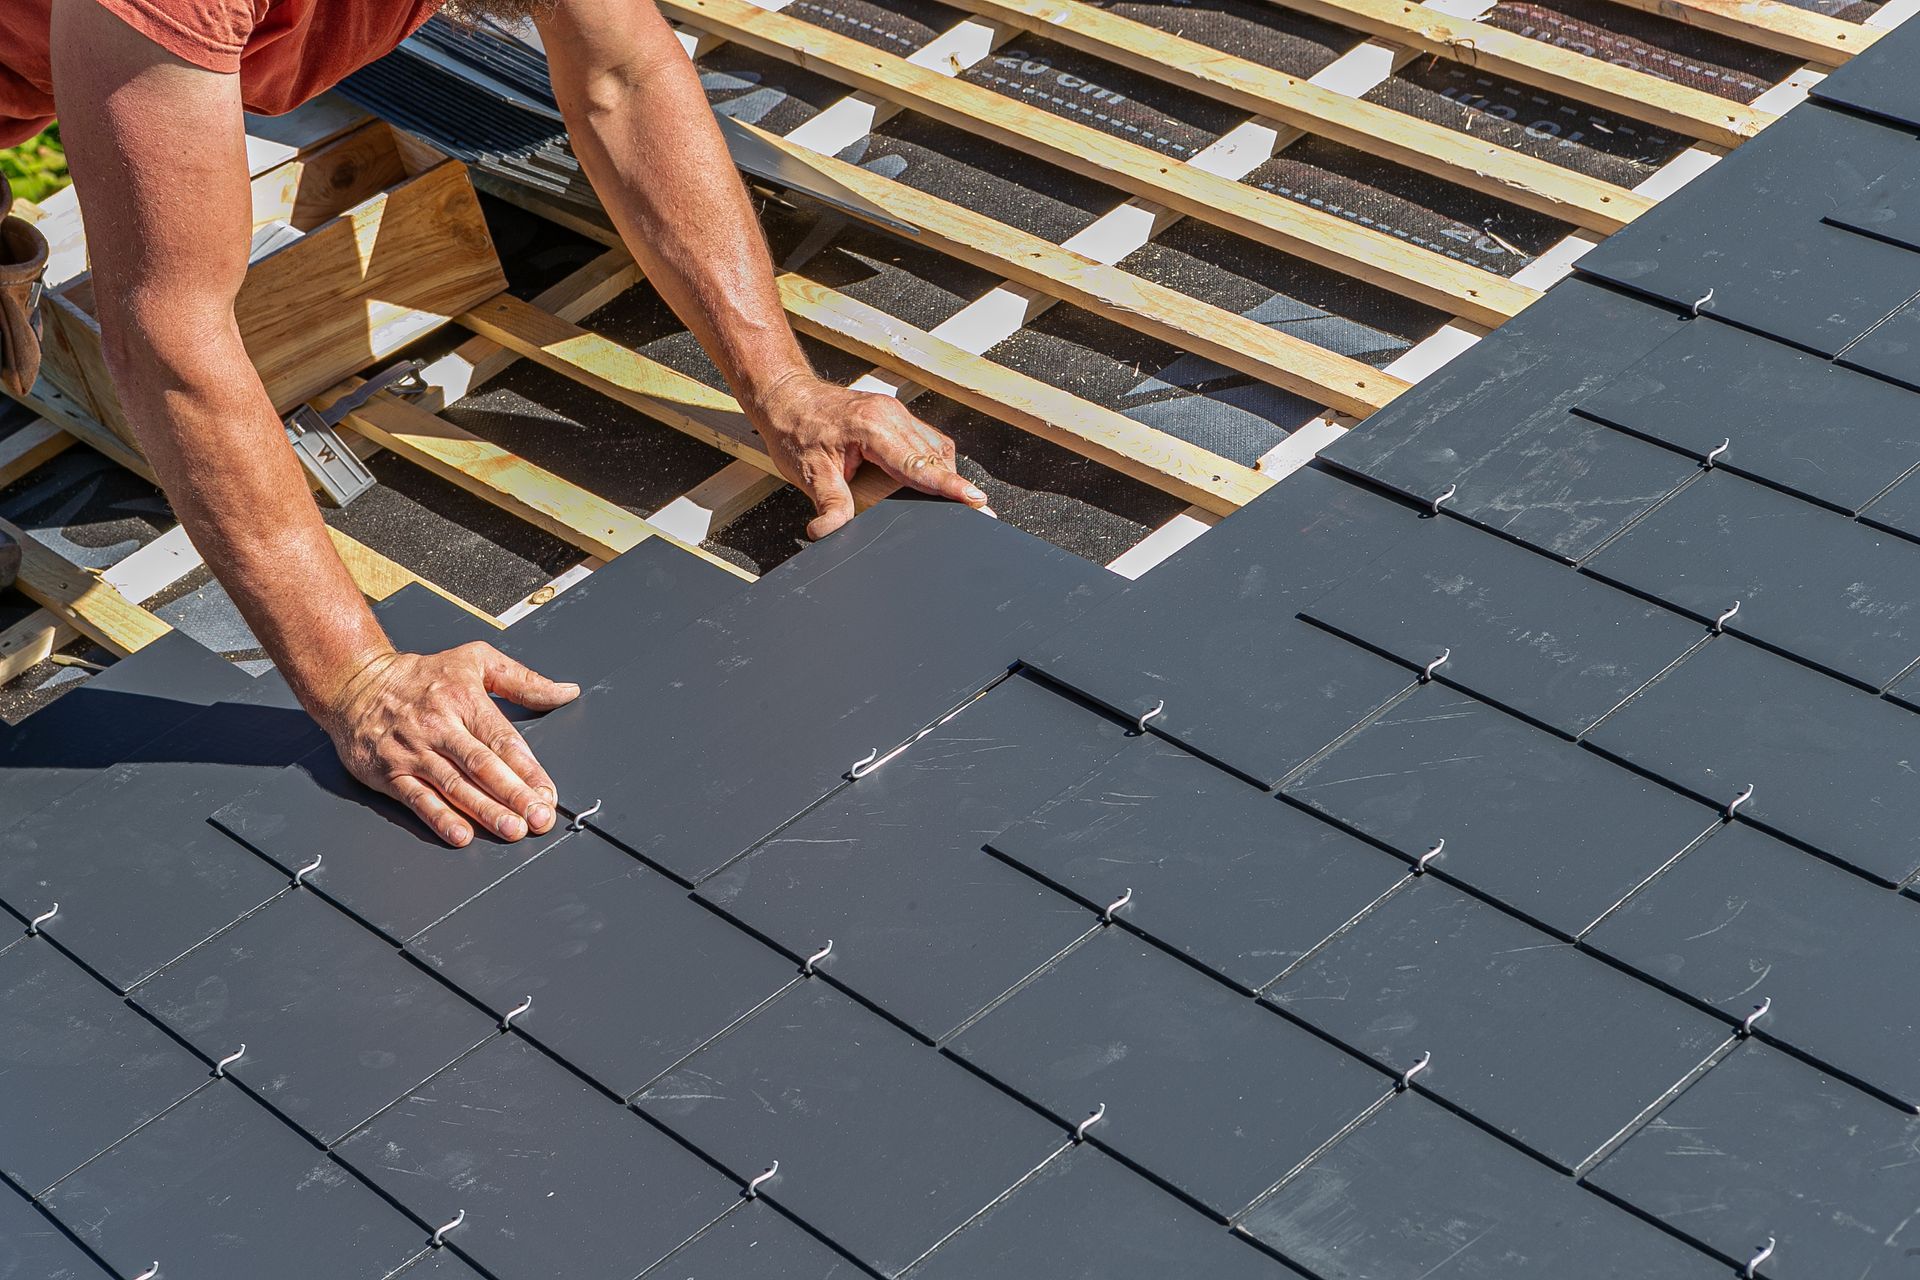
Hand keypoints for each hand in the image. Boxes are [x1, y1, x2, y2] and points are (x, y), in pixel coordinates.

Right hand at [319, 643, 580, 846]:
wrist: (354, 682)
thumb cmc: (420, 675)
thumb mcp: (475, 660)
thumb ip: (523, 680)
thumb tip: (566, 692)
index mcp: (465, 699)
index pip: (503, 740)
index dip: (528, 770)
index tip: (548, 793)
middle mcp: (440, 727)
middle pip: (483, 766)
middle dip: (514, 795)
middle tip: (538, 818)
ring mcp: (414, 752)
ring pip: (454, 786)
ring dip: (485, 811)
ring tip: (512, 830)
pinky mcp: (390, 773)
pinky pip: (418, 799)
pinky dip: (440, 818)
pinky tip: (461, 834)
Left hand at [755, 373, 992, 539]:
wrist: (785, 397)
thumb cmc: (795, 429)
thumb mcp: (808, 473)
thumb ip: (829, 504)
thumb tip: (829, 534)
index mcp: (873, 427)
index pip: (919, 464)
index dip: (949, 485)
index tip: (976, 500)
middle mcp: (891, 415)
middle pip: (934, 456)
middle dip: (955, 485)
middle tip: (978, 511)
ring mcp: (896, 413)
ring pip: (935, 447)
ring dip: (943, 474)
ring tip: (957, 501)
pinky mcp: (895, 417)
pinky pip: (926, 440)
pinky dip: (932, 463)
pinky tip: (931, 481)